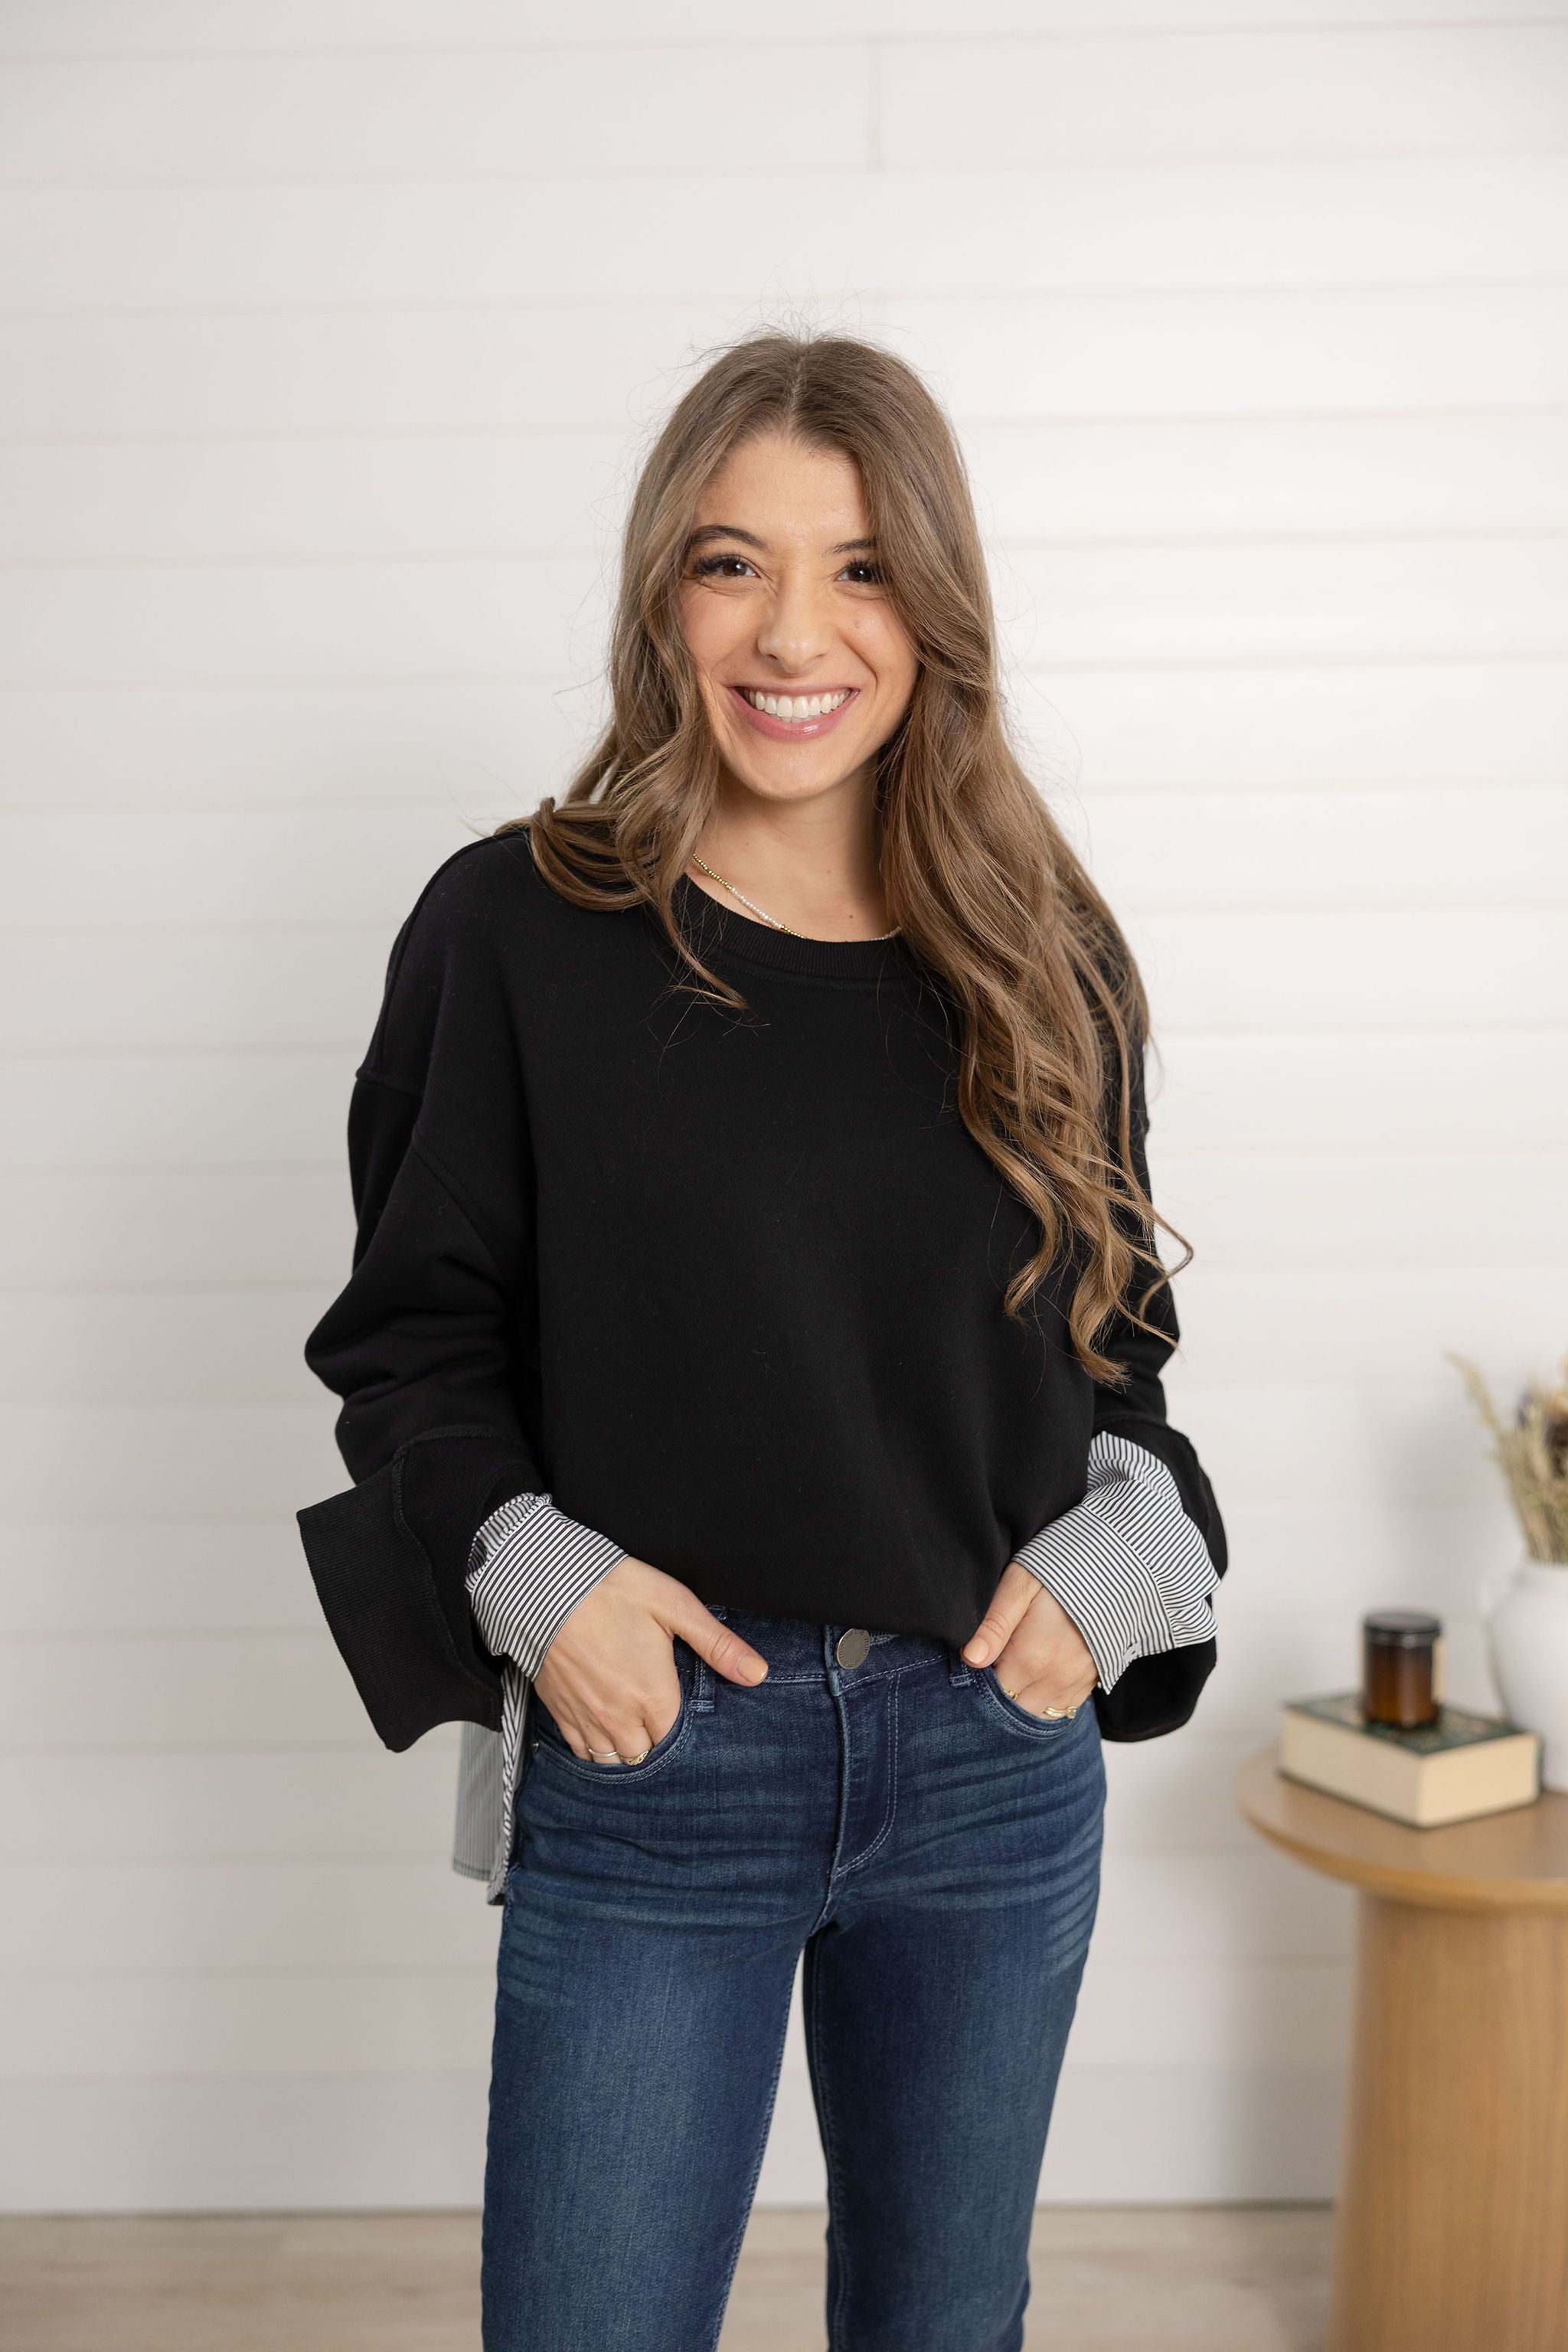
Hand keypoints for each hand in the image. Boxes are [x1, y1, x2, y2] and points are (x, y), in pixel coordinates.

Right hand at [531, 1556, 766, 1760]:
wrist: (545, 1584)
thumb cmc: (612, 1589)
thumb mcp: (675, 1606)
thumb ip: (717, 1644)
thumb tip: (758, 1673)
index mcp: (653, 1695)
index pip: (676, 1736)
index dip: (679, 1722)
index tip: (677, 1703)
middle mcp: (619, 1716)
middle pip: (646, 1753)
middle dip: (655, 1738)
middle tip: (656, 1712)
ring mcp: (586, 1717)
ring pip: (613, 1758)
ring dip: (626, 1747)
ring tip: (632, 1723)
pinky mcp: (560, 1710)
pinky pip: (581, 1750)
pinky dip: (595, 1746)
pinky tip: (602, 1726)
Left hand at [962, 1563, 1097, 1716]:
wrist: (1119, 1568)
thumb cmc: (1063, 1571)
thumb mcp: (1020, 1584)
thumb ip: (994, 1624)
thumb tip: (971, 1659)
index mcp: (1030, 1658)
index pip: (992, 1694)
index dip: (979, 1682)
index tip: (979, 1662)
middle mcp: (1055, 1679)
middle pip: (1015, 1709)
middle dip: (1000, 1695)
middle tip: (996, 1664)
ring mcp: (1077, 1683)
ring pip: (1040, 1713)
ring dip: (1024, 1699)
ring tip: (1018, 1669)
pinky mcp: (1094, 1680)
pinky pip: (1064, 1707)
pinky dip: (1048, 1699)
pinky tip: (1040, 1675)